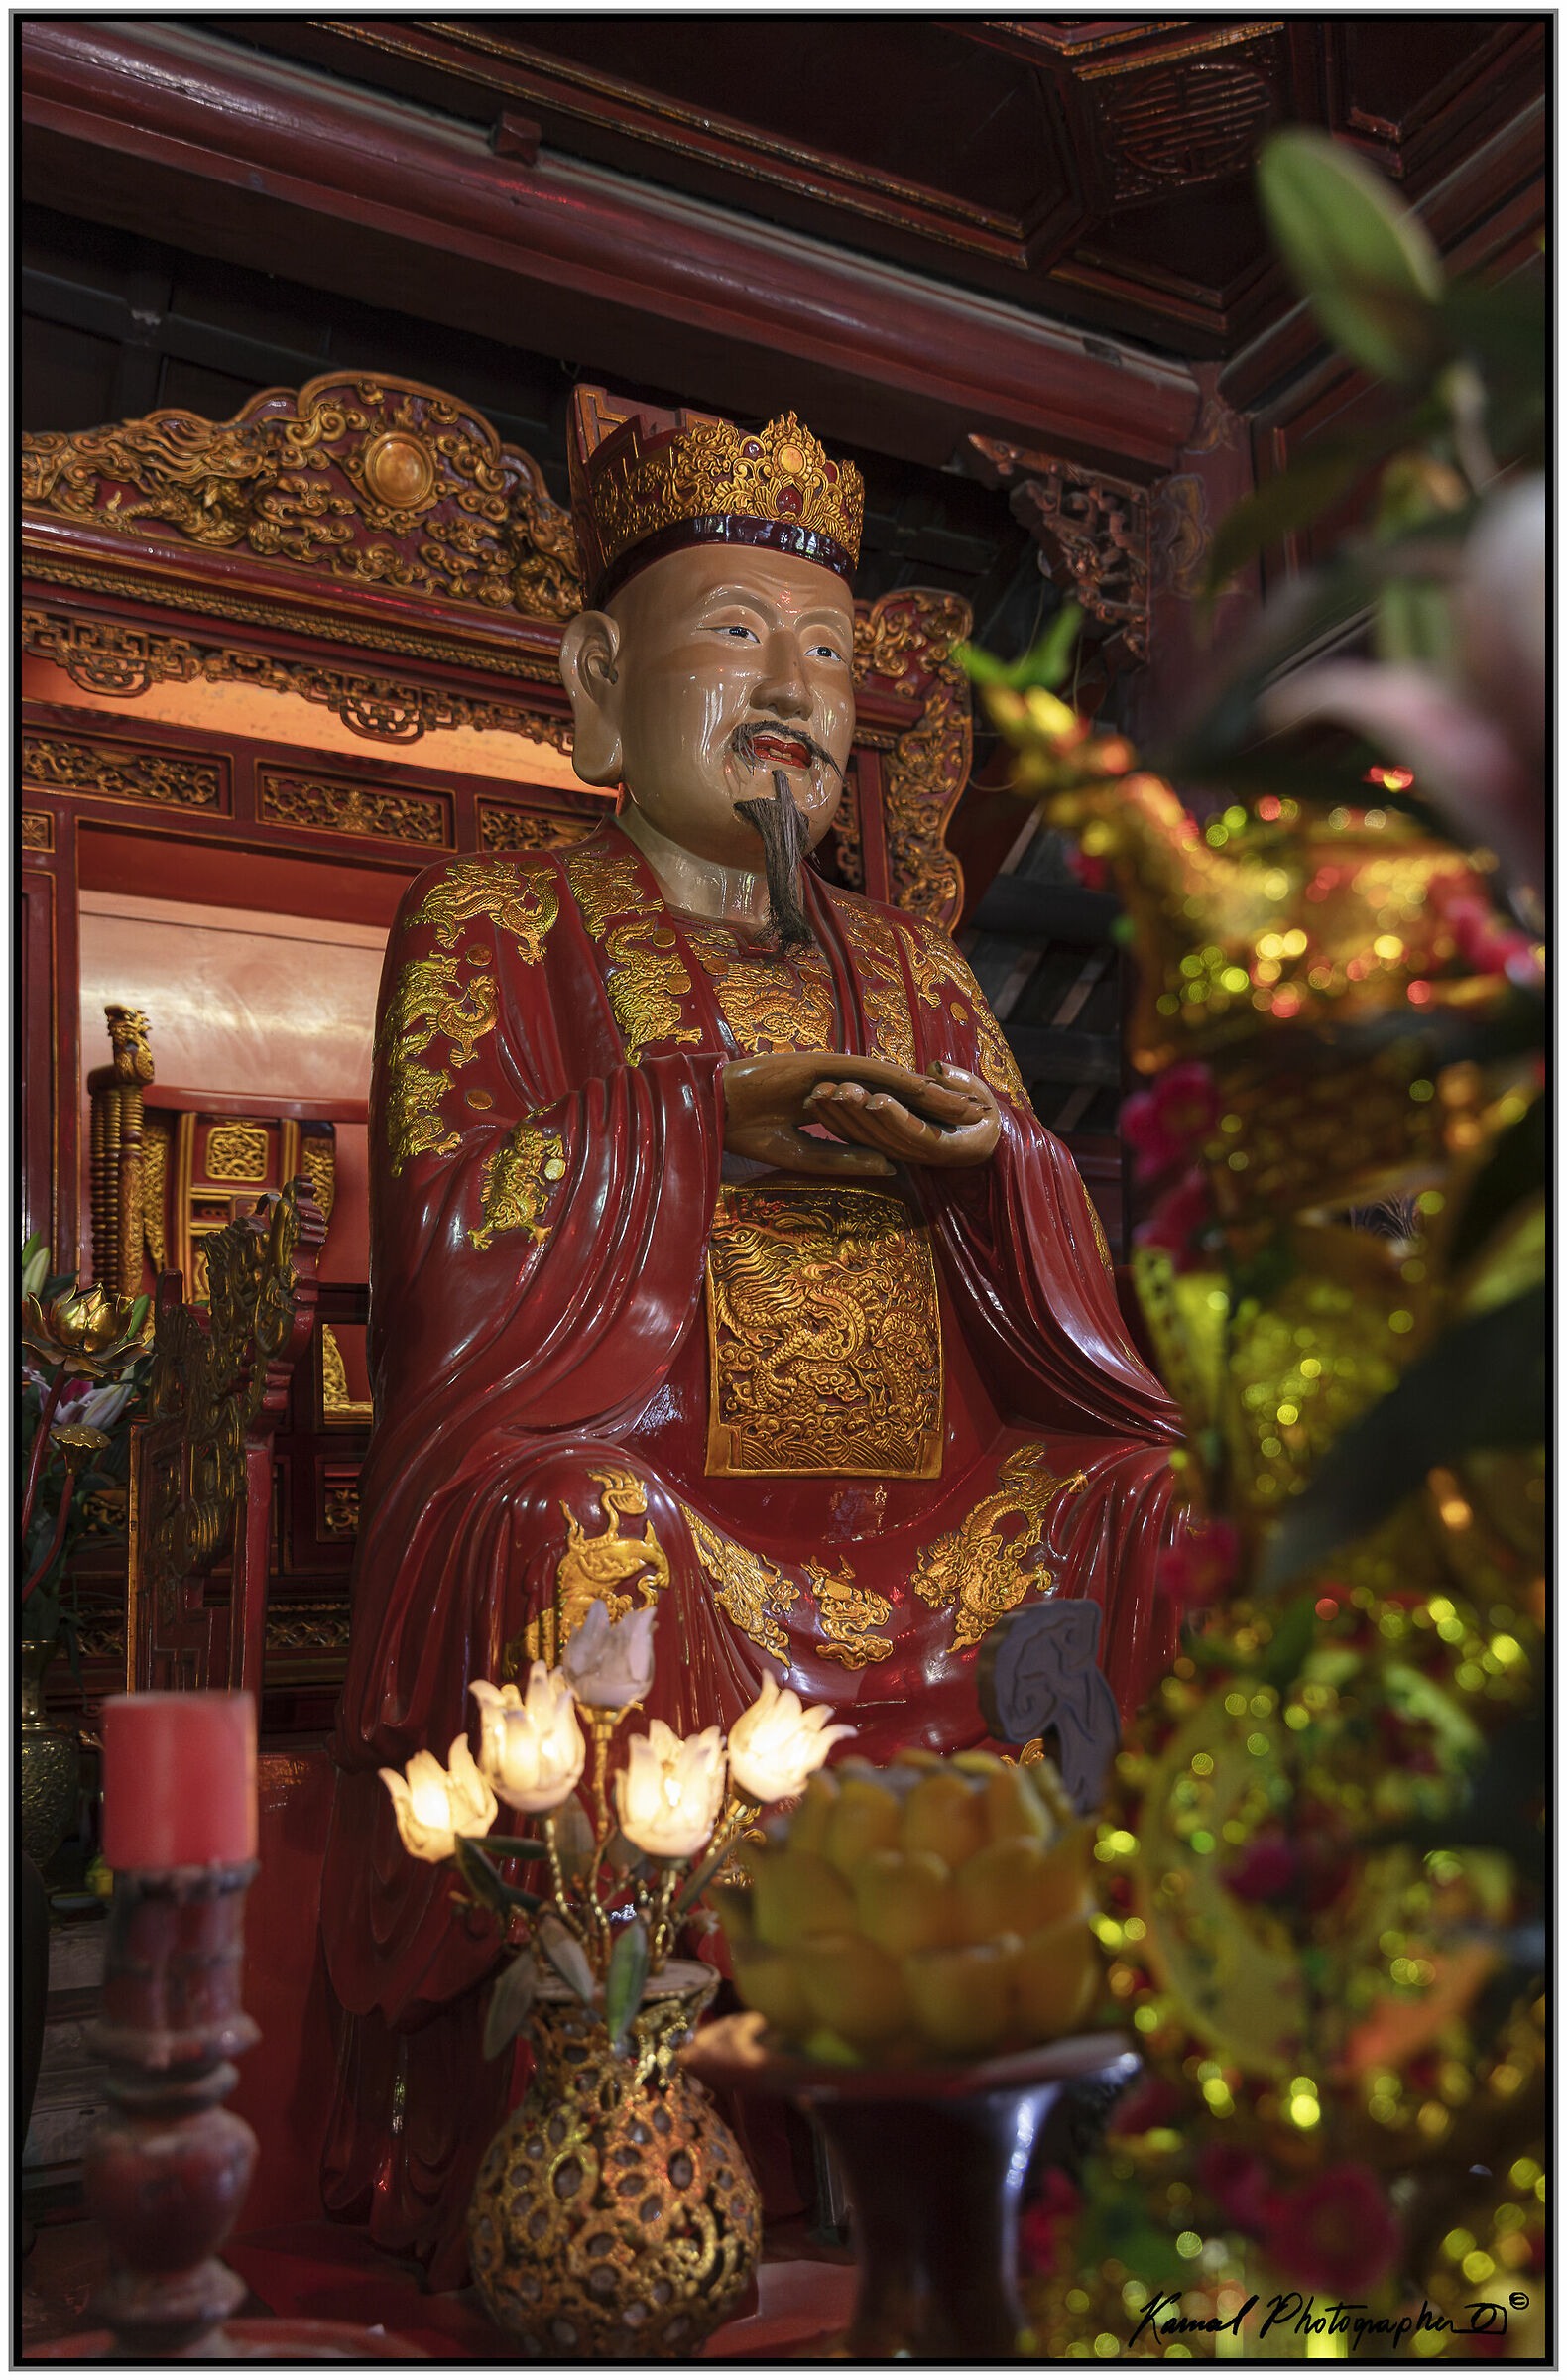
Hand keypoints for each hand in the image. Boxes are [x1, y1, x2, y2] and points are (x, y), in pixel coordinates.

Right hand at [722, 1052, 999, 1176]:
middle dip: (939, 1106)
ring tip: (969, 1106)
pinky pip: (872, 1071)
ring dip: (933, 1093)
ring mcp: (835, 1070)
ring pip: (894, 1082)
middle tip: (976, 1117)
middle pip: (899, 1095)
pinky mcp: (828, 1062)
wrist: (715, 1108)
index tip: (948, 1135)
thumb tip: (893, 1168)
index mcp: (833, 1104)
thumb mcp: (806, 1156)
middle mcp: (841, 1084)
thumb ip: (847, 1160)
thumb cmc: (749, 1133)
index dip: (916, 1122)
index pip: (884, 1113)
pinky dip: (903, 1080)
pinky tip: (932, 1088)